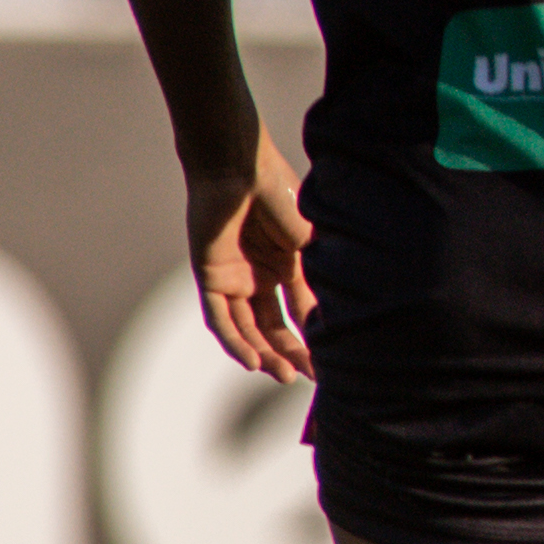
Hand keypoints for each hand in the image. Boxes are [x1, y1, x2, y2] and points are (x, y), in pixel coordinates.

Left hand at [184, 130, 314, 382]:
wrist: (240, 167)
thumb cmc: (280, 193)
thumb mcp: (310, 244)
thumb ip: (315, 281)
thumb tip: (332, 320)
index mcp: (286, 264)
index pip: (300, 312)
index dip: (314, 338)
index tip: (332, 363)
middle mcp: (259, 275)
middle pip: (272, 326)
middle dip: (290, 353)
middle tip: (310, 376)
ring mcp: (234, 277)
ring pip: (247, 328)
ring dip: (265, 353)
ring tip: (284, 376)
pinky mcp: (210, 276)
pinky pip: (220, 318)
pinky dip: (235, 341)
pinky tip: (254, 362)